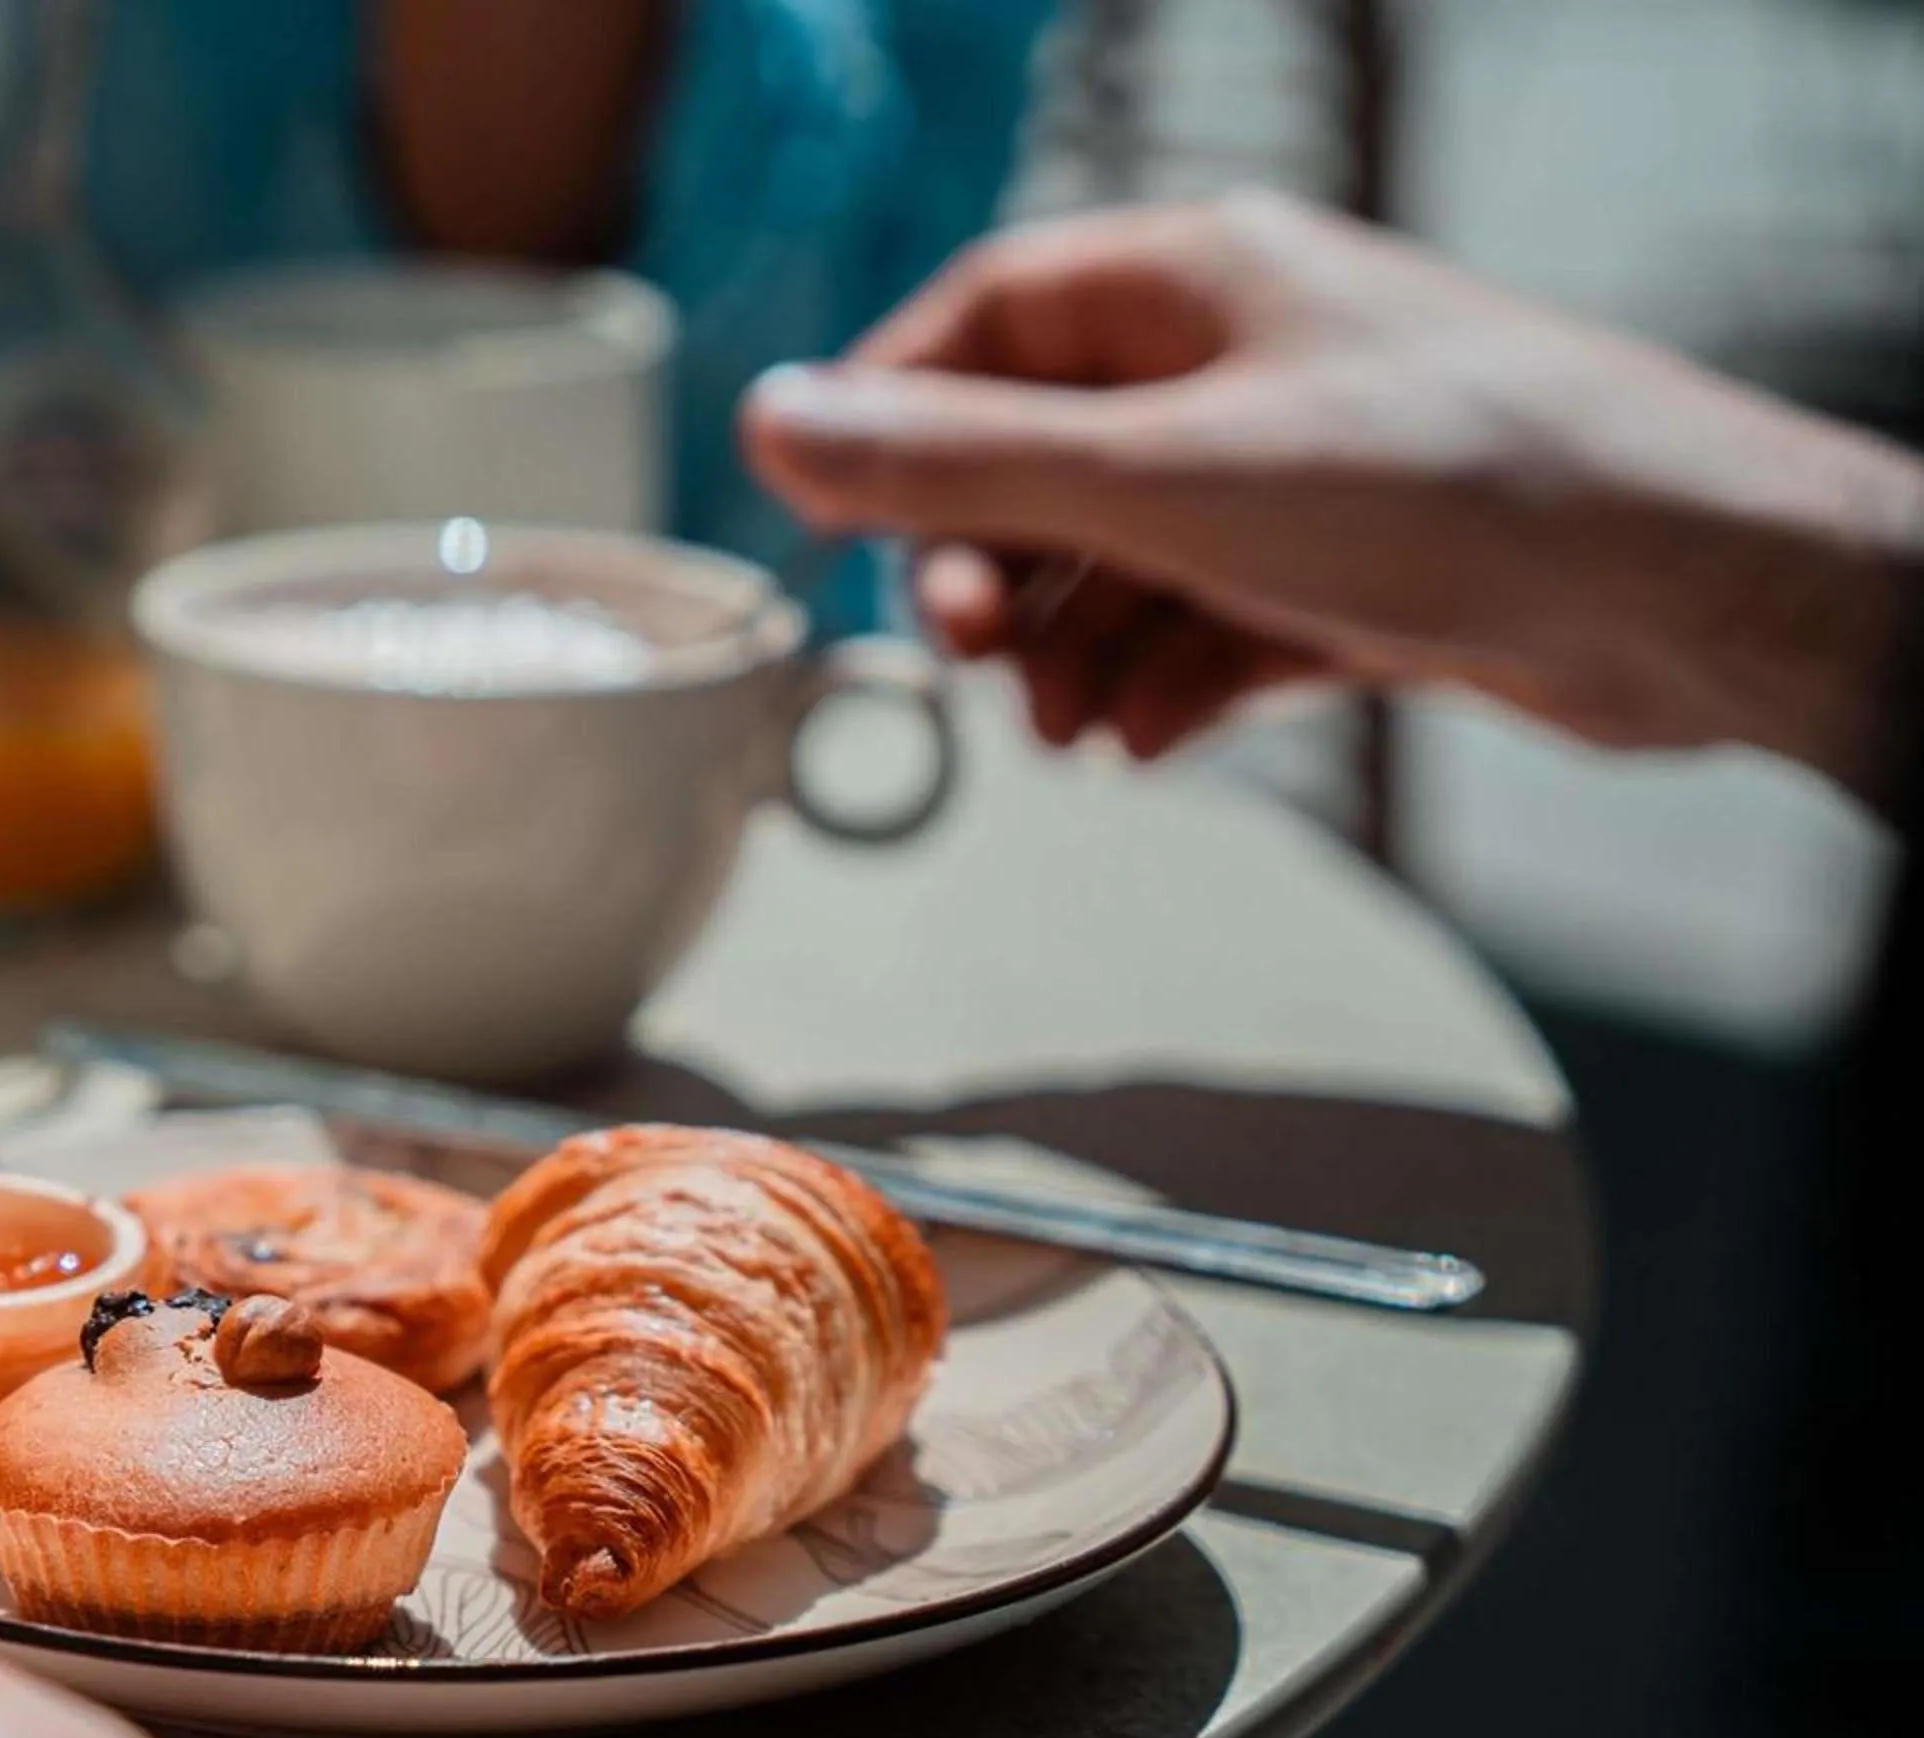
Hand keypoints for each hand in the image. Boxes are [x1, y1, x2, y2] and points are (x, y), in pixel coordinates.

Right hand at [740, 192, 1923, 794]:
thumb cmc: (1446, 486)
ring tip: (1068, 732)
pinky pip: (1198, 625)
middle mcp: (1241, 360)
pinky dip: (1157, 686)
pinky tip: (1148, 741)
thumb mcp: (1159, 479)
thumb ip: (957, 463)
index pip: (984, 317)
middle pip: (1039, 452)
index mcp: (1195, 279)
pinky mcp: (1343, 573)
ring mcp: (1294, 470)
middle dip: (987, 565)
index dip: (894, 417)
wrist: (1683, 592)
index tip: (835, 520)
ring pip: (1114, 558)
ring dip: (1067, 651)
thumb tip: (771, 424)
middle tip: (963, 652)